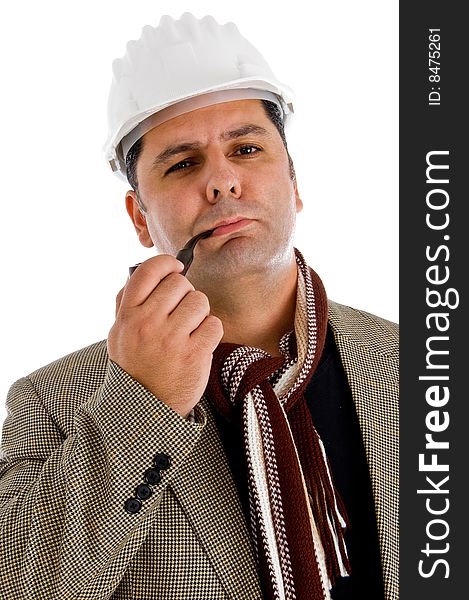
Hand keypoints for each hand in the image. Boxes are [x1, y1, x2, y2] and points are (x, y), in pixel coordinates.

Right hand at [108, 255, 223, 416]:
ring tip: (190, 329)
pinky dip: (211, 332)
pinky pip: (214, 324)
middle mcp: (147, 324)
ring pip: (200, 301)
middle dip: (185, 294)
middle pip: (179, 283)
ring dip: (200, 313)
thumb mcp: (119, 333)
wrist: (147, 406)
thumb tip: (147, 271)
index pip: (148, 271)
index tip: (176, 267)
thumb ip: (127, 302)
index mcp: (127, 316)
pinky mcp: (194, 354)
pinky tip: (200, 343)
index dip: (166, 263)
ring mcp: (171, 339)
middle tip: (181, 311)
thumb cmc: (136, 365)